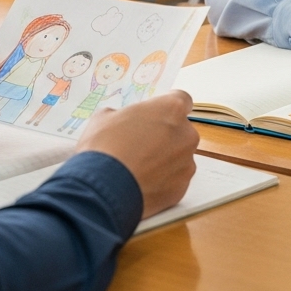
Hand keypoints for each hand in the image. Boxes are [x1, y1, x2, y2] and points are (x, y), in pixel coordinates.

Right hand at [77, 90, 198, 218]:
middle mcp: (186, 134)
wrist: (103, 190)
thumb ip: (124, 115)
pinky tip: (142, 183)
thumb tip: (123, 122)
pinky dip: (162, 181)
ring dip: (164, 160)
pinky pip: (174, 180)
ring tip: (139, 167)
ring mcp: (187, 163)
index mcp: (171, 109)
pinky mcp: (182, 188)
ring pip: (179, 157)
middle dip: (164, 136)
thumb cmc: (105, 148)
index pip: (182, 100)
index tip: (157, 114)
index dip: (167, 107)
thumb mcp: (105, 117)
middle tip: (141, 144)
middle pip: (180, 131)